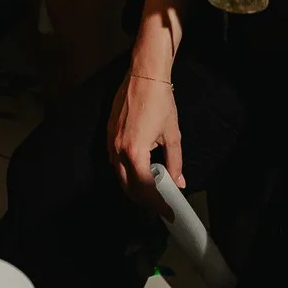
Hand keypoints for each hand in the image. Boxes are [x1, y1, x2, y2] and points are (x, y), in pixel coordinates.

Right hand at [108, 70, 182, 213]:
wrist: (144, 75)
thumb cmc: (160, 103)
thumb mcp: (172, 135)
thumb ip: (175, 162)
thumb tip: (179, 182)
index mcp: (134, 152)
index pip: (144, 188)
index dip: (157, 203)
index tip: (168, 212)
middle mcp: (118, 150)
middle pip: (127, 186)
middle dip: (143, 200)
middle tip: (159, 206)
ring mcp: (110, 140)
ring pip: (118, 174)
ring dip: (133, 187)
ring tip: (150, 192)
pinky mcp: (108, 132)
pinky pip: (114, 160)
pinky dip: (125, 171)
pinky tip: (137, 171)